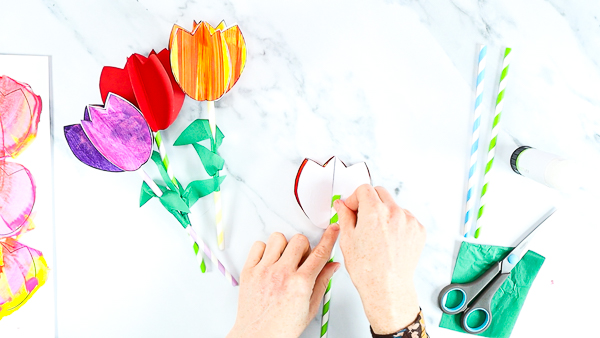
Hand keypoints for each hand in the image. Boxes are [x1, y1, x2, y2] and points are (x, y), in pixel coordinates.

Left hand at [227, 226, 339, 337]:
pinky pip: (258, 245)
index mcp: (301, 284)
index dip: (329, 238)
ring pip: (278, 238)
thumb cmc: (282, 327)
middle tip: (301, 259)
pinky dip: (265, 249)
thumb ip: (322, 282)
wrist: (258, 336)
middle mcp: (282, 274)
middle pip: (299, 240)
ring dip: (284, 246)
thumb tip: (332, 266)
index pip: (320, 253)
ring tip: (283, 260)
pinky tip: (269, 261)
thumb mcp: (310, 307)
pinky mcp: (249, 270)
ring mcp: (264, 270)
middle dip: (304, 247)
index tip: (333, 229)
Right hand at [335, 185, 425, 333]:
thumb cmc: (367, 269)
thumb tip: (342, 205)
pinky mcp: (418, 230)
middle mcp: (394, 212)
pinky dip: (397, 224)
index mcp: (374, 211)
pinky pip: (406, 219)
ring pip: (394, 206)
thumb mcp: (347, 239)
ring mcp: (409, 221)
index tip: (353, 208)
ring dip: (385, 213)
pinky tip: (389, 240)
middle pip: (380, 193)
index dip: (355, 198)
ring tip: (377, 235)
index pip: (364, 189)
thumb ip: (345, 216)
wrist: (387, 287)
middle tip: (363, 218)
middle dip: (370, 202)